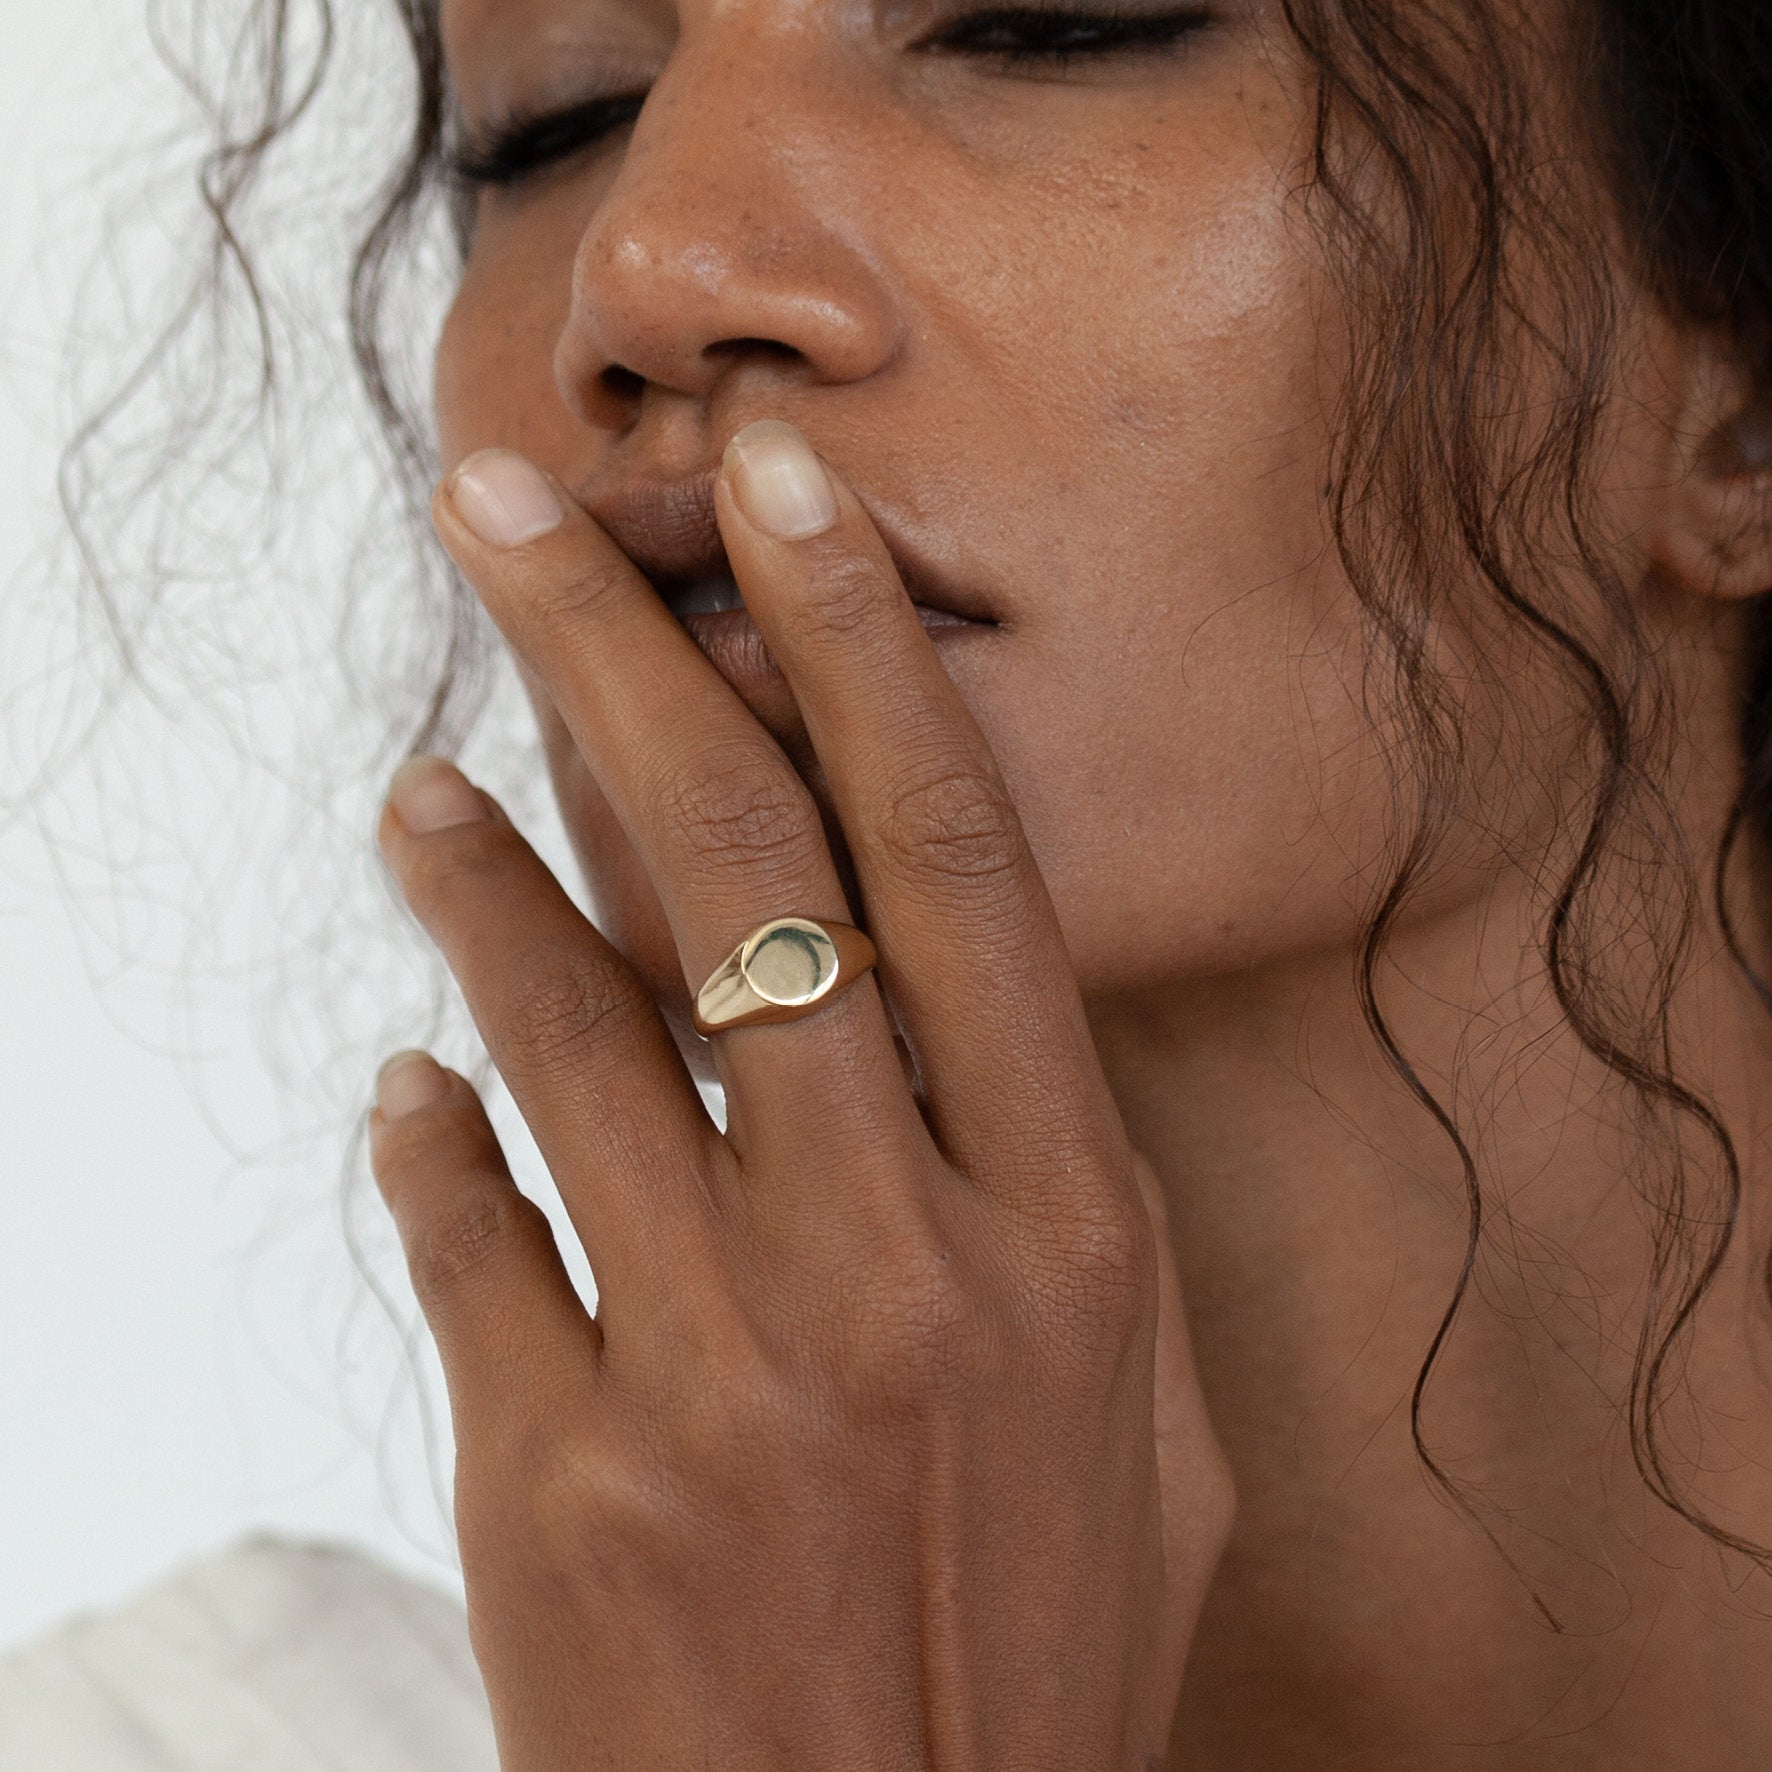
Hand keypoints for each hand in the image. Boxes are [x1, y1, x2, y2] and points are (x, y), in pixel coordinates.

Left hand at [369, 421, 1232, 1769]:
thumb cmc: (1034, 1651)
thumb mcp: (1133, 1420)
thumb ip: (1058, 1213)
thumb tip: (949, 1044)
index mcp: (1069, 1229)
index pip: (951, 862)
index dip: (859, 650)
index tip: (776, 491)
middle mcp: (904, 1263)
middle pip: (738, 875)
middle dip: (616, 652)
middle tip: (504, 507)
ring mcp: (720, 1366)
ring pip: (568, 1025)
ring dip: (476, 879)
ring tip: (424, 782)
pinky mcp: (562, 1471)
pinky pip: (467, 1228)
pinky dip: (430, 1129)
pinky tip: (413, 1069)